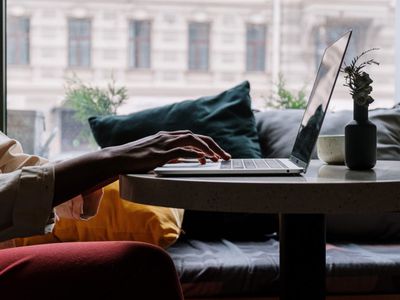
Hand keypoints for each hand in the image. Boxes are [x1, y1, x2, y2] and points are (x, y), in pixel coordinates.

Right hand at [53, 130, 229, 206]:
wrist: (117, 158)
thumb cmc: (134, 159)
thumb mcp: (155, 155)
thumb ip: (170, 155)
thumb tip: (184, 159)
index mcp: (167, 137)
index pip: (192, 137)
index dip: (206, 144)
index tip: (216, 154)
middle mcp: (167, 136)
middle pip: (197, 136)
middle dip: (213, 145)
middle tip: (225, 156)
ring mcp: (164, 143)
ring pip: (193, 140)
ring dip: (209, 149)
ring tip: (219, 158)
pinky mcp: (160, 152)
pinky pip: (183, 150)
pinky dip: (195, 153)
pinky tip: (204, 159)